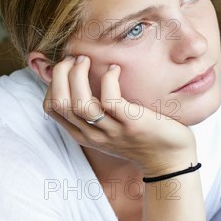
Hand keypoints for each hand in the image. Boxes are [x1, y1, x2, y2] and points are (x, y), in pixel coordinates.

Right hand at [43, 55, 196, 177]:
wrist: (169, 161)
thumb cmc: (140, 138)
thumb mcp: (109, 128)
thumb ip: (94, 112)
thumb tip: (81, 78)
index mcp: (83, 134)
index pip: (51, 107)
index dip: (53, 82)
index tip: (68, 67)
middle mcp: (93, 134)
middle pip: (61, 103)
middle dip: (62, 73)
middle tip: (77, 59)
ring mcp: (112, 130)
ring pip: (80, 103)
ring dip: (79, 75)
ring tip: (89, 60)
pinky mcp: (132, 124)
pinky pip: (110, 101)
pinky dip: (108, 80)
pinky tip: (115, 70)